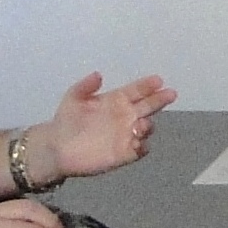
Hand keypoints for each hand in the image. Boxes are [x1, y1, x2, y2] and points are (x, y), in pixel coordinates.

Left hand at [35, 71, 176, 178]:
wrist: (57, 148)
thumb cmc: (66, 121)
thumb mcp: (73, 98)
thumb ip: (85, 86)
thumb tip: (98, 74)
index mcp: (115, 101)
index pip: (136, 91)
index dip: (147, 85)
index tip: (158, 81)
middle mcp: (124, 116)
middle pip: (148, 106)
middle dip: (159, 100)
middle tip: (170, 94)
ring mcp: (126, 135)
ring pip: (146, 127)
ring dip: (147, 124)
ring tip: (141, 123)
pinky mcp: (124, 154)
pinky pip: (140, 149)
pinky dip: (142, 145)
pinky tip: (137, 141)